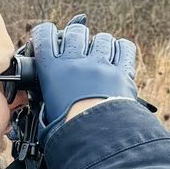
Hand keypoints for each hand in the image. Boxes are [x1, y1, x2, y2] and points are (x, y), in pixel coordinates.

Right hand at [32, 14, 137, 137]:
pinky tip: (116, 53)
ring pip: (102, 38)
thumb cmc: (66, 129)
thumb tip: (45, 93)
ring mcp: (101, 65)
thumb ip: (46, 93)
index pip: (44, 36)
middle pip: (75, 31)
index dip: (45, 32)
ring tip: (98, 55)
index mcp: (52, 69)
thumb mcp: (45, 108)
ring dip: (99, 43)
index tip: (47, 35)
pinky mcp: (122, 72)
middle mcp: (76, 61)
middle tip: (75, 46)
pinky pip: (125, 48)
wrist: (95, 138)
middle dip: (75, 35)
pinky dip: (121, 48)